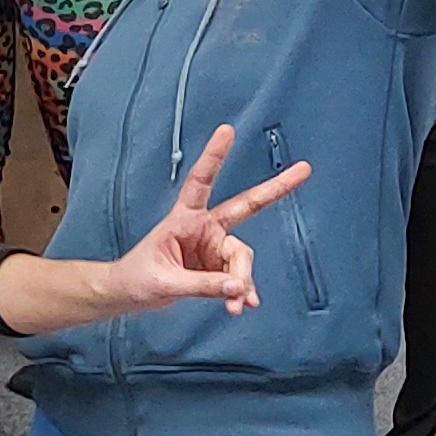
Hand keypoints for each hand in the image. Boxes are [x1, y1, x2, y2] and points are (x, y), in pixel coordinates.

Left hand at [106, 125, 308, 315]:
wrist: (131, 295)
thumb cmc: (138, 278)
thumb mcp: (165, 282)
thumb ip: (202, 285)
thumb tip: (237, 288)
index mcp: (184, 219)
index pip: (201, 181)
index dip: (214, 156)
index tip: (227, 130)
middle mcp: (204, 228)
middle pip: (246, 205)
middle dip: (275, 188)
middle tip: (305, 170)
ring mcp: (214, 248)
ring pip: (241, 258)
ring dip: (241, 281)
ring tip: (237, 305)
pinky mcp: (218, 269)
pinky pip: (239, 279)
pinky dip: (242, 292)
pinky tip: (244, 304)